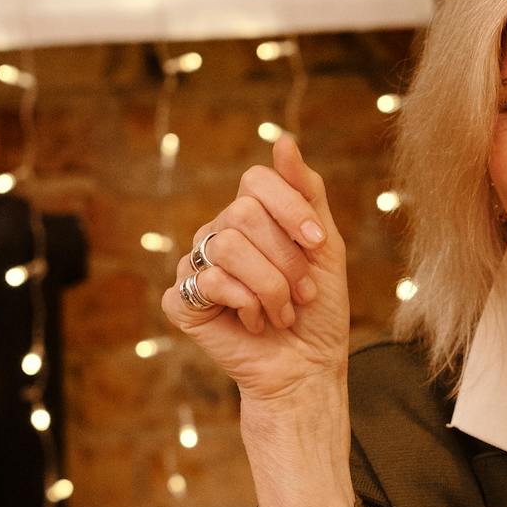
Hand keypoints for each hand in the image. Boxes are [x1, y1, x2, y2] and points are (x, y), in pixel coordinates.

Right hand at [161, 134, 350, 408]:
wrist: (307, 367)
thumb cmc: (317, 309)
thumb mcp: (324, 245)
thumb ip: (306, 192)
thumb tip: (282, 138)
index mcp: (249, 216)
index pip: (255, 180)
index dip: (289, 208)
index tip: (317, 242)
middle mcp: (217, 234)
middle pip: (242, 214)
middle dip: (286, 258)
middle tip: (303, 293)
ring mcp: (195, 266)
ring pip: (228, 247)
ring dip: (270, 287)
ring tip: (282, 313)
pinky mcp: (181, 301)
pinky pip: (209, 282)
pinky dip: (244, 306)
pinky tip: (253, 323)